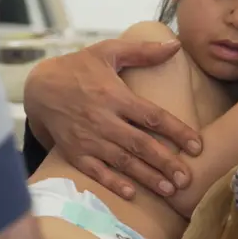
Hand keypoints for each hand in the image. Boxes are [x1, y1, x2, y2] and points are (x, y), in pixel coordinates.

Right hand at [24, 39, 201, 198]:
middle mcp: (104, 119)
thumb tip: (175, 45)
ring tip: (169, 190)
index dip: (177, 132)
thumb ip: (143, 51)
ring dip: (146, 177)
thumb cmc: (79, 67)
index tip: (197, 146)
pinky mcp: (75, 152)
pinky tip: (131, 193)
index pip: (153, 117)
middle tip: (187, 179)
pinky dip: (112, 183)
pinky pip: (96, 171)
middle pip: (141, 144)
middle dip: (166, 162)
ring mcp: (88, 138)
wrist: (39, 86)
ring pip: (123, 161)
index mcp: (115, 95)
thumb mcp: (109, 51)